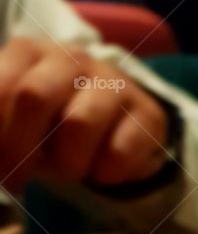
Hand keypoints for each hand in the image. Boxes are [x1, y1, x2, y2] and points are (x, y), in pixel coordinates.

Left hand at [0, 37, 170, 191]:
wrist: (121, 127)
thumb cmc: (58, 125)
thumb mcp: (21, 122)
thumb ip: (3, 129)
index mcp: (31, 52)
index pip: (4, 86)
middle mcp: (71, 58)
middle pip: (35, 97)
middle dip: (20, 149)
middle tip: (19, 181)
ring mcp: (112, 82)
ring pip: (79, 124)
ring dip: (68, 164)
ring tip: (70, 173)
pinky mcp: (147, 113)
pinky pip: (119, 152)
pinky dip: (105, 175)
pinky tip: (102, 171)